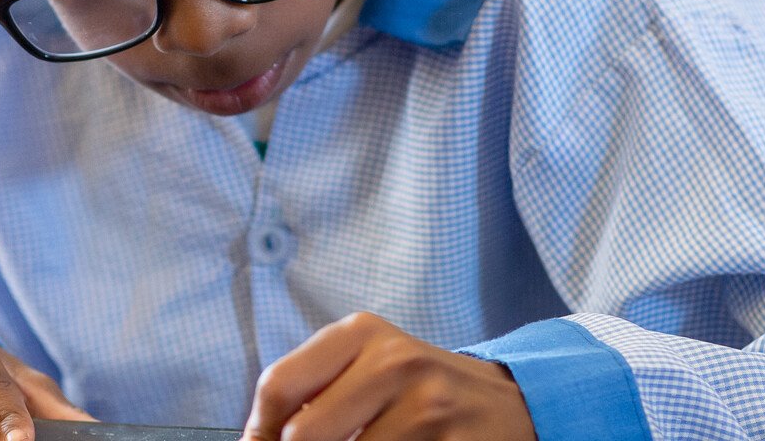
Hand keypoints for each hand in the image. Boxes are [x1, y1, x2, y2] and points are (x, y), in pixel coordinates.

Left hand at [241, 312, 535, 440]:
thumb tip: (257, 440)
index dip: (259, 432)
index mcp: (361, 333)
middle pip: (303, 434)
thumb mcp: (368, 367)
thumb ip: (313, 393)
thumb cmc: (417, 392)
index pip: (278, 386)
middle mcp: (395, 361)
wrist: (507, 406)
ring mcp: (429, 406)